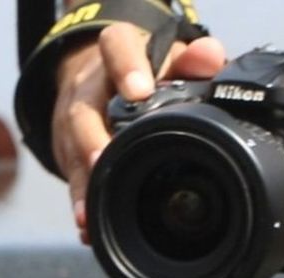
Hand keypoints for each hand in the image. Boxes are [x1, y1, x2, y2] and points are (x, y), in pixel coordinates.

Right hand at [52, 23, 225, 242]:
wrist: (98, 82)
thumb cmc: (144, 75)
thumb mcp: (168, 62)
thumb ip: (191, 62)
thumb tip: (213, 56)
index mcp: (120, 57)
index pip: (117, 46)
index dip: (125, 67)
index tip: (138, 92)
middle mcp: (91, 90)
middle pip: (83, 111)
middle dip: (90, 138)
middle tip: (101, 157)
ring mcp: (76, 124)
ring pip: (72, 151)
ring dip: (83, 182)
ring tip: (87, 211)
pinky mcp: (70, 155)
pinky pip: (73, 179)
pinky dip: (82, 202)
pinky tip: (86, 226)